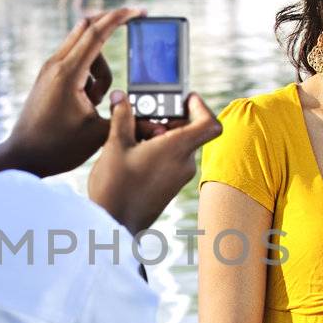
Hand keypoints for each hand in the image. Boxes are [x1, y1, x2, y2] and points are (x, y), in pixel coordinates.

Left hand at [0, 8, 143, 177]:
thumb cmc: (57, 148)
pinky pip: (75, 60)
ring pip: (83, 47)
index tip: (140, 12)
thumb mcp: (98, 135)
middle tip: (134, 25)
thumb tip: (161, 127)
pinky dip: (89, 72)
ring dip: (100, 66)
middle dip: (112, 28)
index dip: (121, 18)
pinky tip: (88, 101)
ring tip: (96, 102)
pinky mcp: (47, 76)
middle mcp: (55, 65)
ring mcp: (49, 69)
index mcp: (68, 73)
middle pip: (88, 28)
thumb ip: (128, 120)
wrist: (23, 157)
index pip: (97, 32)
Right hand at [86, 89, 220, 235]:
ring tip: (132, 135)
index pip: (209, 124)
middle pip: (188, 131)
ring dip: (159, 134)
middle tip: (142, 114)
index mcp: (177, 149)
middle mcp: (184, 163)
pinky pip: (171, 160)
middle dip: (168, 118)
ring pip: (178, 146)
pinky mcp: (169, 187)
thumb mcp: (115, 145)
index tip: (184, 99)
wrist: (113, 225)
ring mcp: (178, 178)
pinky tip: (132, 152)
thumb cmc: (115, 186)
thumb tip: (121, 97)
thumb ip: (122, 117)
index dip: (201, 107)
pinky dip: (157, 150)